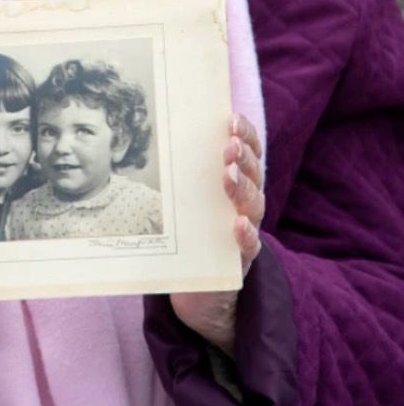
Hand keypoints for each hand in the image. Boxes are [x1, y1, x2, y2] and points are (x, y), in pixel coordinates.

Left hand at [170, 113, 264, 355]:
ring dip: (242, 187)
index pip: (248, 150)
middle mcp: (246, 202)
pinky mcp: (240, 260)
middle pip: (253, 173)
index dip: (245, 133)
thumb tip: (152, 127)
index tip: (231, 118)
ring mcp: (246, 230)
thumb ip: (182, 168)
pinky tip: (238, 225)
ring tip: (229, 174)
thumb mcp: (188, 196)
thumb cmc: (193, 230)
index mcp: (236, 180)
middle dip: (243, 156)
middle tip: (229, 146)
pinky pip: (249, 246)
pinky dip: (246, 235)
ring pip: (253, 205)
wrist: (202, 287)